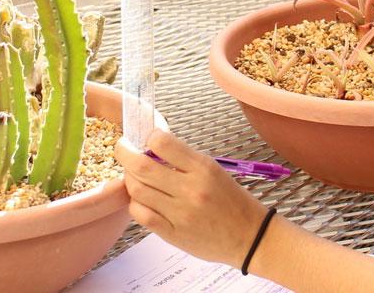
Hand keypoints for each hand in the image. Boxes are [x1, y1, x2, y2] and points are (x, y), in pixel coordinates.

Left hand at [115, 129, 269, 266]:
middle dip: (124, 153)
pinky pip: (141, 214)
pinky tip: (141, 200)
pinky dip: (135, 204)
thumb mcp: (214, 172)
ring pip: (137, 190)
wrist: (250, 237)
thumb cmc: (233, 202)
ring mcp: (180, 213)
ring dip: (129, 180)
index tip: (144, 138)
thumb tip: (151, 148)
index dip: (148, 137)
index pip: (163, 143)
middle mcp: (190, 189)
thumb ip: (184, 161)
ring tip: (133, 177)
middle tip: (122, 149)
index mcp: (203, 168)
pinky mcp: (173, 234)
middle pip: (142, 166)